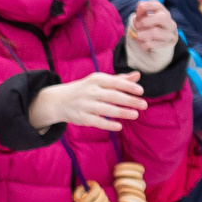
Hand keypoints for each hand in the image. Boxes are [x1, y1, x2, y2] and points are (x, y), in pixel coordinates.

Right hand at [28, 71, 146, 131]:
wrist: (58, 100)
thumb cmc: (85, 90)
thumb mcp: (99, 82)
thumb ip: (119, 80)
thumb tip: (138, 75)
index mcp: (95, 80)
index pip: (115, 82)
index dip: (129, 87)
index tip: (141, 91)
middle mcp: (90, 91)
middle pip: (113, 96)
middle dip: (130, 101)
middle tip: (144, 105)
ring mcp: (85, 105)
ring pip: (106, 110)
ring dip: (122, 112)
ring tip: (135, 115)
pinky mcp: (81, 117)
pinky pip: (97, 122)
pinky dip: (108, 125)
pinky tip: (119, 126)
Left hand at [124, 0, 178, 73]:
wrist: (161, 41)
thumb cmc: (151, 26)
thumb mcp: (147, 18)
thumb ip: (142, 13)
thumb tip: (139, 8)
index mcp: (164, 13)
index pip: (158, 6)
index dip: (148, 5)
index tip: (139, 8)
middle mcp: (169, 23)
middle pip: (162, 18)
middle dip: (146, 21)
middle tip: (137, 26)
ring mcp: (169, 34)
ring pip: (156, 33)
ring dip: (142, 34)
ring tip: (138, 36)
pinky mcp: (166, 44)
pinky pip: (151, 44)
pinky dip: (142, 44)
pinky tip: (141, 43)